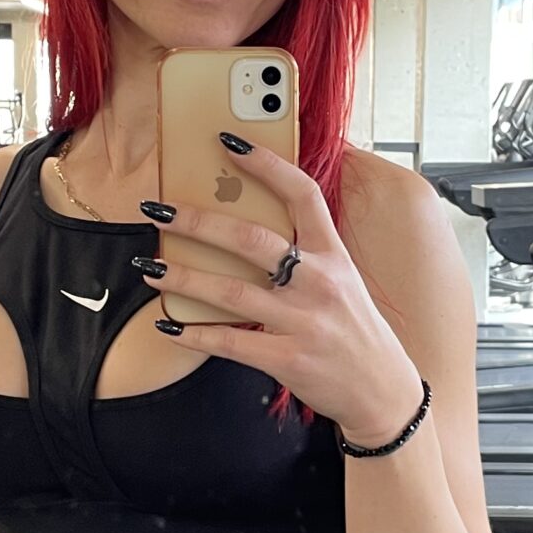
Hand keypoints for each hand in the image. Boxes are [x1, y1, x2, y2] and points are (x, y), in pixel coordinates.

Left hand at [146, 137, 424, 444]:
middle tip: (158, 211)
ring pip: (231, 291)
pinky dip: (193, 333)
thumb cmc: (353, 328)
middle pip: (251, 240)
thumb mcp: (343, 280)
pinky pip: (231, 342)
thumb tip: (248, 227)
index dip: (266, 164)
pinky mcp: (289, 359)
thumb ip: (307, 253)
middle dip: (197, 222)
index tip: (227, 143)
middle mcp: (320, 282)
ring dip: (183, 277)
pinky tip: (167, 325)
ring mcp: (304, 322)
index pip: (302, 194)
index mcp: (334, 254)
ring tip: (149, 267)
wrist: (382, 389)